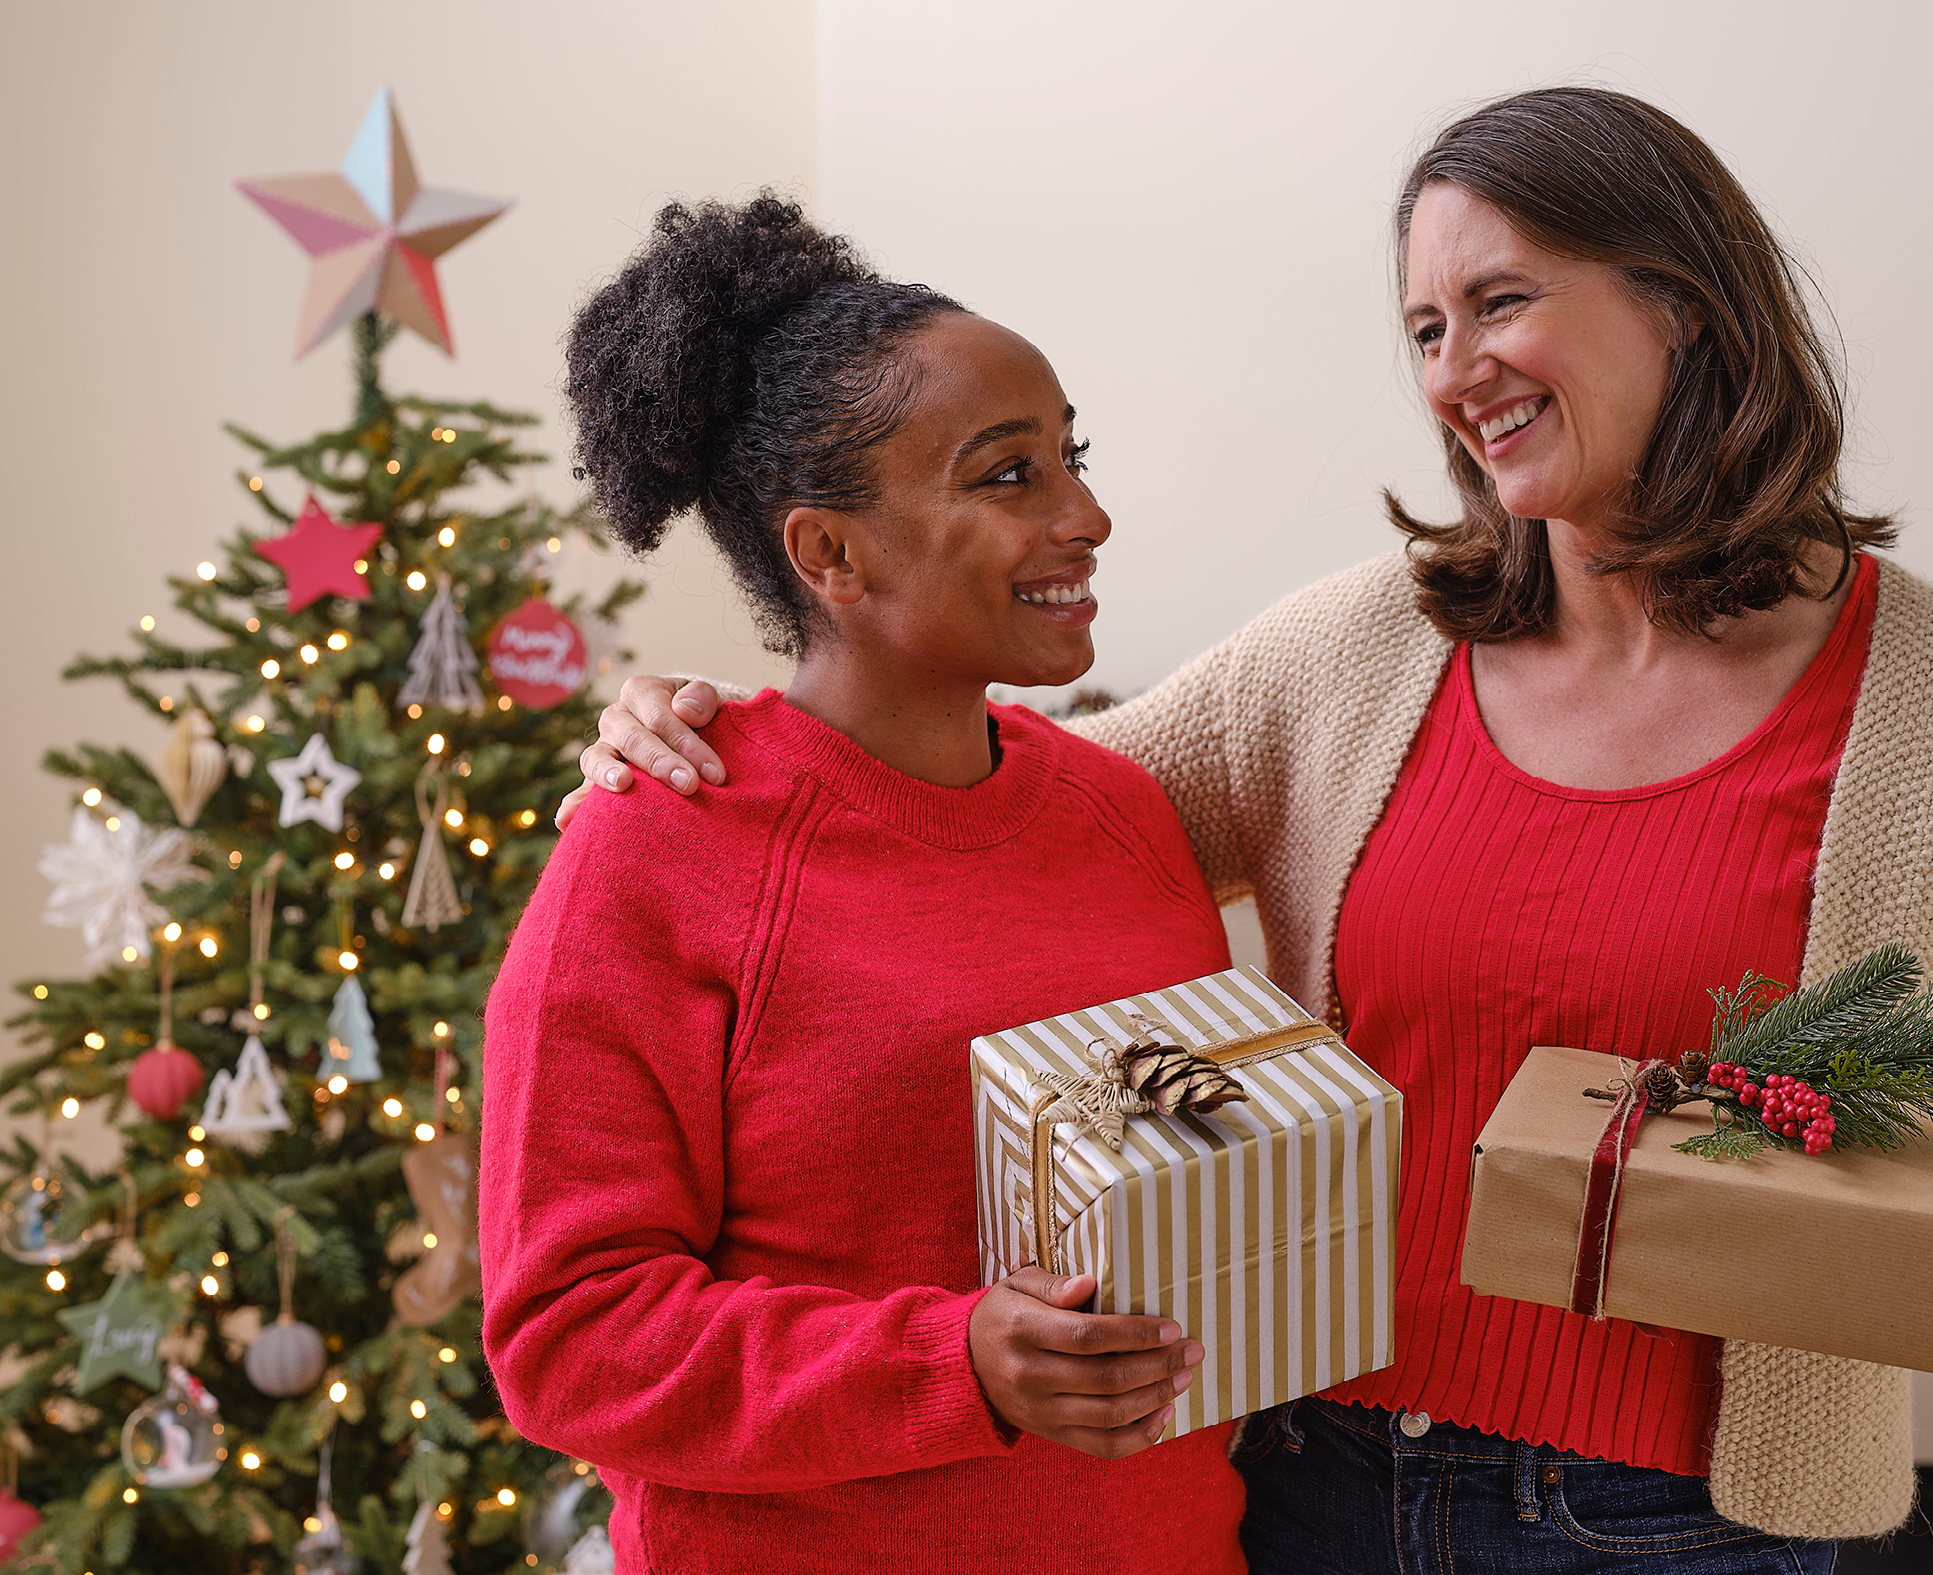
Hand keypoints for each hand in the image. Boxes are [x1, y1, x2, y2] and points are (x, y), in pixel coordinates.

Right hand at [556, 677, 728, 829]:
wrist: (695, 732)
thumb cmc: (702, 717)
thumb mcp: (707, 699)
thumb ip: (702, 696)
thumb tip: (684, 709)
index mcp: (641, 692)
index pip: (661, 717)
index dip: (688, 743)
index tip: (715, 774)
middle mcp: (617, 718)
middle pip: (632, 738)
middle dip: (662, 762)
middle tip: (689, 786)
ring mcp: (604, 749)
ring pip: (596, 758)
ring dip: (608, 772)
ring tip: (622, 785)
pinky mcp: (598, 779)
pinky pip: (580, 792)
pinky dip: (574, 805)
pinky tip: (567, 822)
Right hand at [967, 1267, 1201, 1459]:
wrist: (966, 1367)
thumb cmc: (1003, 1316)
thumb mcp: (1017, 1286)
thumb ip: (1052, 1284)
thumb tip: (1088, 1286)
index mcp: (1022, 1331)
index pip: (1088, 1337)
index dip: (1134, 1334)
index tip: (1171, 1327)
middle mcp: (1031, 1376)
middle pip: (1106, 1378)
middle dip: (1158, 1365)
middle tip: (1191, 1350)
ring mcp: (1041, 1413)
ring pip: (1109, 1414)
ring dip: (1155, 1397)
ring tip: (1184, 1377)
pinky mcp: (1052, 1435)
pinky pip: (1102, 1447)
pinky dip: (1139, 1437)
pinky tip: (1164, 1415)